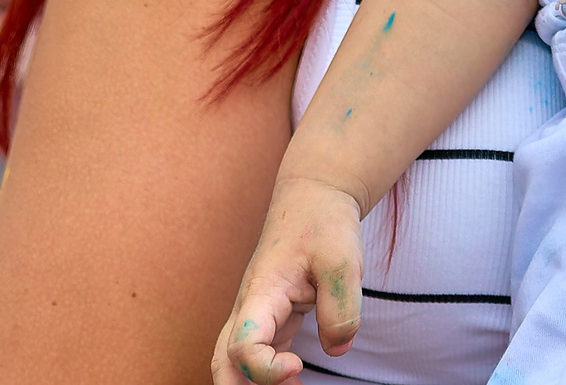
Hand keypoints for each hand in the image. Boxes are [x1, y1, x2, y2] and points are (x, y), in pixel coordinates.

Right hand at [212, 177, 363, 384]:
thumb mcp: (342, 259)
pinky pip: (260, 355)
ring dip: (255, 383)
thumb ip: (341, 307)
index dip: (265, 369)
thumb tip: (337, 348)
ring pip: (237, 362)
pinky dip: (271, 374)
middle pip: (223, 362)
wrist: (315, 199)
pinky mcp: (274, 320)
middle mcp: (251, 308)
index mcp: (261, 292)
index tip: (299, 366)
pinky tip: (297, 380)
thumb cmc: (324, 223)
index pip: (242, 346)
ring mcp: (259, 315)